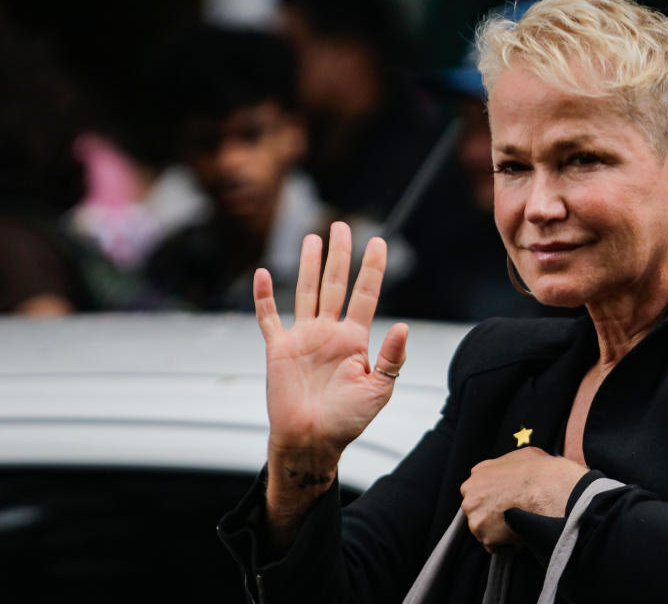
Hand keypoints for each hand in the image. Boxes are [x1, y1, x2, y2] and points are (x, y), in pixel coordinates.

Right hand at [255, 222, 407, 537]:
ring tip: (313, 237)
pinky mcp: (278, 349)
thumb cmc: (347, 421)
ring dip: (308, 264)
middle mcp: (329, 332)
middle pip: (334, 284)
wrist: (312, 441)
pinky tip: (262, 273)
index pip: (365, 295)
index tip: (378, 242)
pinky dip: (264, 297)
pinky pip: (269, 318)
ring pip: (305, 291)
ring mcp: (303, 338)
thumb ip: (391, 358)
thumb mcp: (379, 390)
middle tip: (341, 225)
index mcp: (355, 339)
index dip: (372, 268)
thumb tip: (404, 326)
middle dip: (339, 255)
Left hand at [459, 447, 586, 552]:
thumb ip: (508, 465)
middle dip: (491, 514)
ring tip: (518, 524)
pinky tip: (517, 534)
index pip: (478, 490)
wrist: (545, 490)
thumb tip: (516, 470)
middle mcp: (470, 494)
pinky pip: (492, 545)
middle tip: (511, 514)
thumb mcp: (522, 455)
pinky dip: (503, 544)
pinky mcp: (484, 535)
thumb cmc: (538, 472)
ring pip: (483, 528)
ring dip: (497, 529)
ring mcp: (475, 516)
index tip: (504, 502)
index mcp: (478, 474)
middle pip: (477, 509)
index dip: (493, 498)